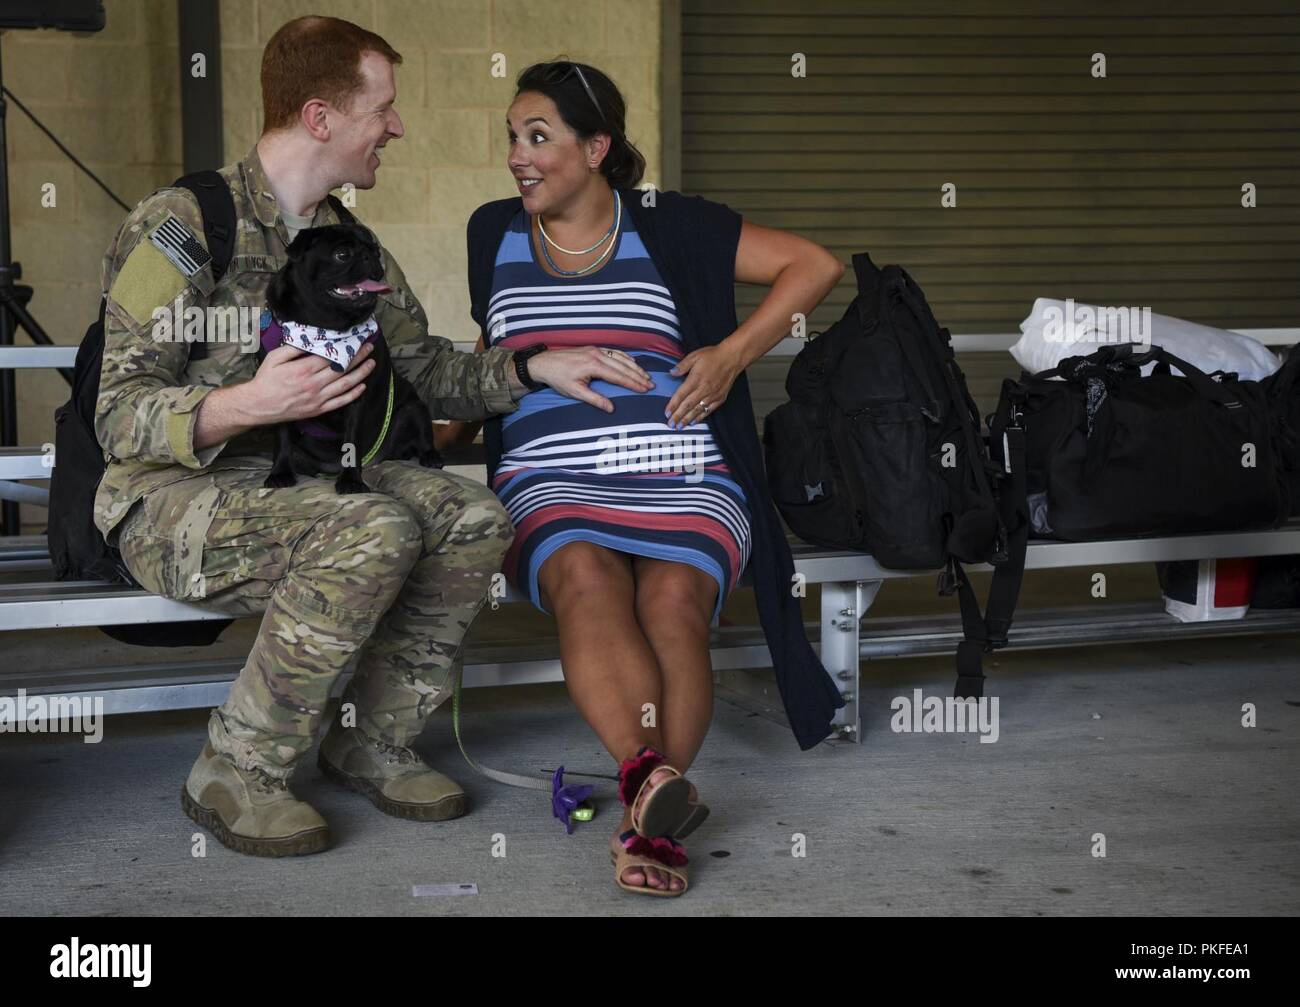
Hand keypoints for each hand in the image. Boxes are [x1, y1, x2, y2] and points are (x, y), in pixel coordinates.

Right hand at [239, 342, 376, 424]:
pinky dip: (353, 394)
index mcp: (304, 369)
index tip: (355, 340)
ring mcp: (318, 398)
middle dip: (358, 357)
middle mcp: (314, 384)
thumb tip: (310, 339)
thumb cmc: (266, 380)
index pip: (331, 356)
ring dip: (361, 374)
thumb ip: (293, 348)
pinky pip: (340, 402)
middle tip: (369, 348)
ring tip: (371, 364)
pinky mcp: (318, 409)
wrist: (259, 405)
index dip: (346, 347)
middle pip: (342, 369)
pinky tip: (362, 386)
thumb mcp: (275, 358)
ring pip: (345, 385)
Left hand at [524, 346, 653, 411]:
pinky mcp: (593, 348)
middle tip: (651, 384)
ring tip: (646, 375)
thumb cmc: (558, 378)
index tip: (645, 389)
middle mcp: (597, 355)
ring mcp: (596, 350)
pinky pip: (614, 352)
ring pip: (621, 357)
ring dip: (634, 367)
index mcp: (593, 365)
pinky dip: (625, 358)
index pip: (619, 376)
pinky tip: (632, 362)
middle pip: (623, 366)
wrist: (544, 363)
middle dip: (638, 376)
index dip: (633, 383)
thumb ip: (595, 400)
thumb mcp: (575, 392)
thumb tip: (611, 409)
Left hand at [664, 342, 741, 428]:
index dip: (673, 405)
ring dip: (688, 419)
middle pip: (688, 405)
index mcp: (696, 379)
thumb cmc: (713, 356)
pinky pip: (709, 410)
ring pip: (698, 410)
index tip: (667, 413)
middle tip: (671, 424)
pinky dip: (701, 416)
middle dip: (678, 416)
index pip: (681, 395)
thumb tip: (672, 372)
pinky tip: (694, 421)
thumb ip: (682, 366)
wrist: (732, 358)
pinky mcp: (720, 398)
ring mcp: (713, 394)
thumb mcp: (694, 356)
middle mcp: (704, 389)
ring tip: (680, 426)